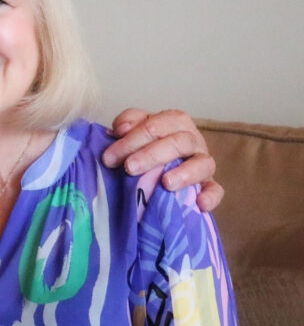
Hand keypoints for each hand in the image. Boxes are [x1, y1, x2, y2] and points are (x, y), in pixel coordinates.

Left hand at [102, 108, 223, 211]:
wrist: (160, 168)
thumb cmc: (144, 146)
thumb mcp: (134, 131)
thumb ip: (127, 123)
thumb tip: (121, 129)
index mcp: (174, 122)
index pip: (155, 125)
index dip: (131, 140)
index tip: (109, 158)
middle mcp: (192, 140)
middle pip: (178, 142)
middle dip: (151, 155)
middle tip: (129, 168)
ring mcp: (203, 162)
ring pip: (202, 163)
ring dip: (184, 173)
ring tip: (166, 183)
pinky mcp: (209, 184)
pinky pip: (216, 189)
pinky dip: (210, 195)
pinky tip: (200, 204)